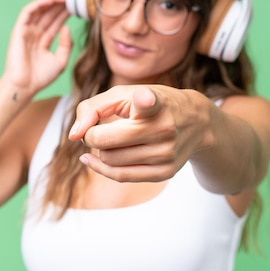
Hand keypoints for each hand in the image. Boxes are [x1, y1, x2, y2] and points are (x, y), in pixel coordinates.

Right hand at [2, 0, 71, 95]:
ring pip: (40, 11)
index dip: (65, 13)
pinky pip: (28, 13)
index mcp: (43, 41)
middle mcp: (34, 34)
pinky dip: (39, 5)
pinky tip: (51, 0)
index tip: (77, 6)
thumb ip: (66, 44)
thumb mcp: (60, 61)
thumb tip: (66, 28)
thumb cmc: (41, 77)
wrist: (25, 86)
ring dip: (52, 2)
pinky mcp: (19, 30)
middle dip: (61, 5)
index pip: (55, 22)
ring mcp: (26, 31)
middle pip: (49, 14)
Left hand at [69, 85, 206, 181]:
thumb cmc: (150, 102)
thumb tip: (73, 136)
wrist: (195, 122)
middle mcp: (163, 128)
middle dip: (92, 136)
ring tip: (107, 139)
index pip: (150, 103)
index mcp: (156, 102)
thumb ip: (92, 108)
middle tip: (95, 129)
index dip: (145, 100)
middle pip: (106, 142)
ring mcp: (166, 153)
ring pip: (110, 161)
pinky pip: (121, 176)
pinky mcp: (165, 172)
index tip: (145, 98)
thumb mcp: (123, 94)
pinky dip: (102, 168)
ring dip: (100, 151)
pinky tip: (94, 159)